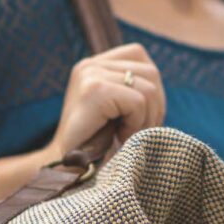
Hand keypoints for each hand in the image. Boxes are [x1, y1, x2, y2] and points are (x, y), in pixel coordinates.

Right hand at [45, 42, 166, 166]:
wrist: (65, 169)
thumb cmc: (95, 144)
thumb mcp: (114, 109)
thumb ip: (130, 88)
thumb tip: (158, 84)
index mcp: (93, 64)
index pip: (138, 55)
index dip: (151, 87)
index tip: (139, 116)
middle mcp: (89, 65)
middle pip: (150, 72)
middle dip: (155, 106)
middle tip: (137, 132)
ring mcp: (90, 75)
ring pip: (148, 88)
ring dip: (146, 119)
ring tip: (126, 135)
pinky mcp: (94, 91)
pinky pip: (139, 101)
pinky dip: (136, 125)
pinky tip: (120, 137)